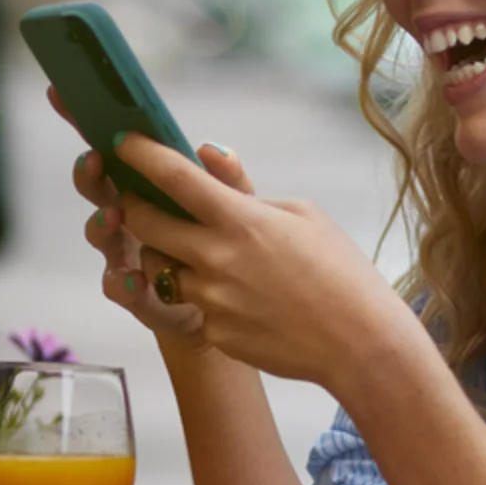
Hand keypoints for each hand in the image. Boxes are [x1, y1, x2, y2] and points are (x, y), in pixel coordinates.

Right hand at [57, 86, 223, 345]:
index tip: (64, 93)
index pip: (116, 152)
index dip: (90, 123)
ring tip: (112, 215)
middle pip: (99, 190)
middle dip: (90, 175)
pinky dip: (124, 284)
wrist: (250, 316)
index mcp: (151, 190)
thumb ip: (230, 183)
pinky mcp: (144, 299)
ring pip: (103, 238)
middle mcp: (132, 221)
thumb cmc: (235, 253)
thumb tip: (211, 148)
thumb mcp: (241, 212)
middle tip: (93, 159)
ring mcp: (131, 259)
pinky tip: (133, 279)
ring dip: (101, 224)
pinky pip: (125, 291)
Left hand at [95, 132, 416, 387]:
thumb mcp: (304, 214)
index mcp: (240, 220)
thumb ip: (247, 190)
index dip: (142, 153)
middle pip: (143, 223)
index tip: (124, 141)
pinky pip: (195, 307)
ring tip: (215, 261)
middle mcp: (215, 258)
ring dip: (175, 258)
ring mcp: (210, 300)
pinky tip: (249, 302)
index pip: (174, 176)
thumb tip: (208, 160)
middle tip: (142, 202)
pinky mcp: (214, 332)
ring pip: (163, 269)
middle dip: (135, 207)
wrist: (360, 344)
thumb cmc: (342, 273)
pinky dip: (211, 299)